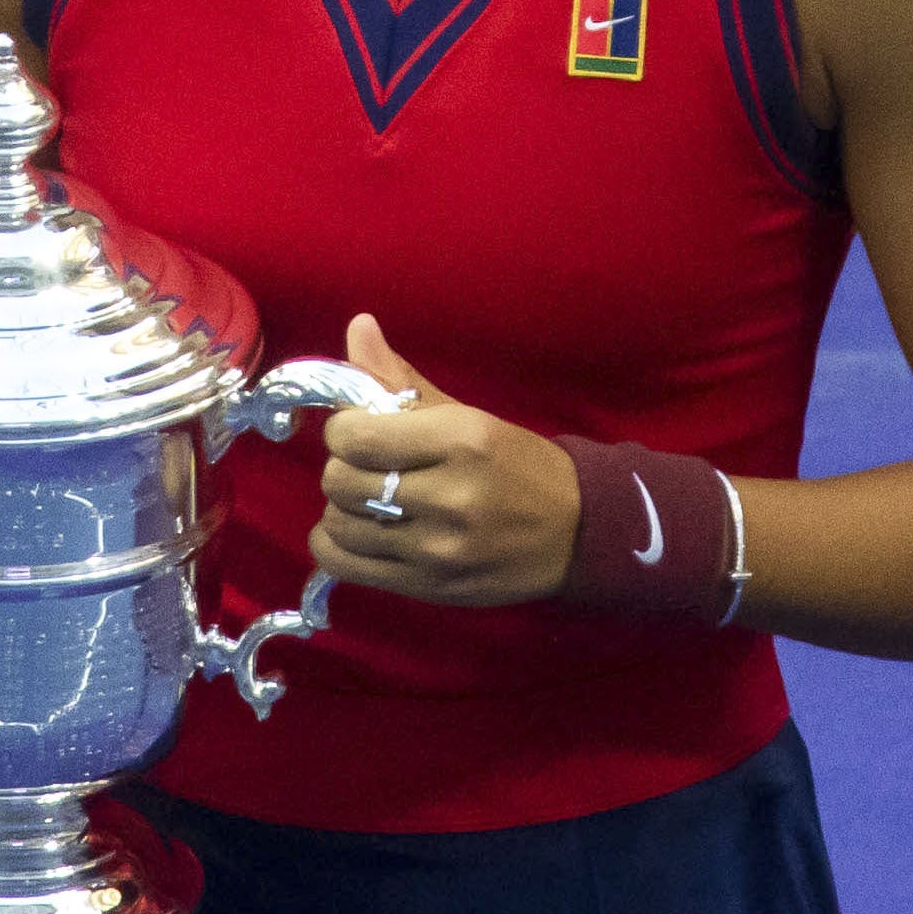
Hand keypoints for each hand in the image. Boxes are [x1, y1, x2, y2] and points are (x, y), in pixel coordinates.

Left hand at [310, 314, 580, 606]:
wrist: (577, 532)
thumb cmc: (518, 465)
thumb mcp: (468, 416)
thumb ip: (401, 379)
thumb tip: (356, 326)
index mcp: (459, 439)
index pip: (354, 435)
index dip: (343, 429)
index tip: (361, 430)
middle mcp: (448, 495)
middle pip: (340, 481)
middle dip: (343, 467)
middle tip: (369, 467)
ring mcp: (438, 548)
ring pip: (339, 525)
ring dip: (343, 508)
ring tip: (369, 501)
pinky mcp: (429, 587)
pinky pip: (346, 566)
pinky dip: (335, 546)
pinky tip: (357, 532)